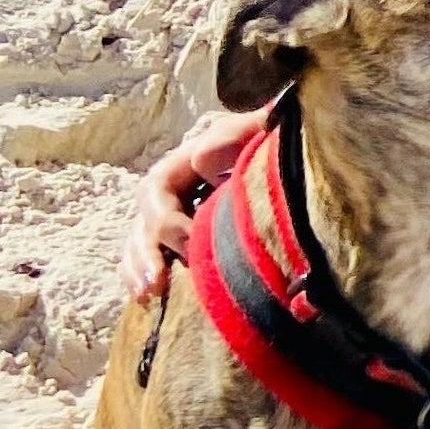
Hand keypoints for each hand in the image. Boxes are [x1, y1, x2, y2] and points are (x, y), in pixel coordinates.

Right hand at [121, 108, 267, 301]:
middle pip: (145, 221)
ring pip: (141, 242)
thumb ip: (234, 137)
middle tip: (156, 282)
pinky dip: (142, 275)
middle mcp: (173, 192)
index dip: (166, 218)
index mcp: (185, 164)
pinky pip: (150, 256)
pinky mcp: (181, 239)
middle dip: (147, 253)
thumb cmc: (271, 142)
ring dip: (140, 268)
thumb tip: (201, 161)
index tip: (188, 242)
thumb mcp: (257, 130)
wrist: (289, 156)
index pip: (158, 189)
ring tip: (147, 294)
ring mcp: (174, 216)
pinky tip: (145, 298)